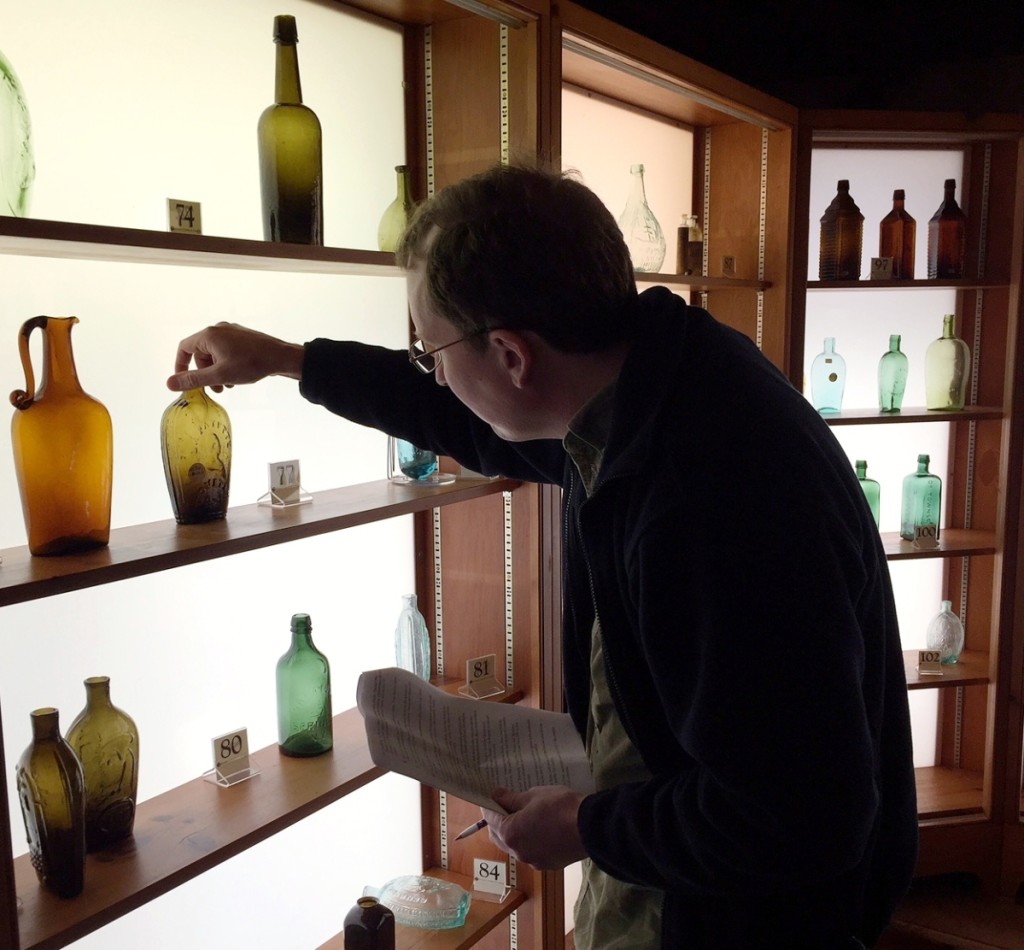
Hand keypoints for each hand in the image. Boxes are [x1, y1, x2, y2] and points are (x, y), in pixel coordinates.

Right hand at [166, 322, 304, 392]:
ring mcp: (232, 333)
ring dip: (217, 372)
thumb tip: (169, 383)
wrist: (281, 357)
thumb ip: (194, 380)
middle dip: (205, 373)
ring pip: (215, 354)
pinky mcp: (243, 338)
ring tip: (228, 386)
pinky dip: (227, 365)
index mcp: (209, 335)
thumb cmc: (251, 364)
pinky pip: (227, 352)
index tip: (183, 380)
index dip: (181, 365)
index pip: (184, 347)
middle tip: (215, 389)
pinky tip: (237, 378)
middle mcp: (219, 330)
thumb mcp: (219, 375)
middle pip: (201, 353)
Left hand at [481, 786, 586, 869]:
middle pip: (498, 836)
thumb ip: (512, 799)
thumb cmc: (560, 807)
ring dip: (514, 833)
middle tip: (507, 805)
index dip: (489, 805)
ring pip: (514, 847)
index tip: (493, 796)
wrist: (591, 828)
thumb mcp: (534, 796)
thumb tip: (497, 796)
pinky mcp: (548, 865)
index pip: (490, 818)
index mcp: (510, 833)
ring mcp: (532, 861)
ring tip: (526, 817)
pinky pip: (531, 853)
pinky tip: (541, 830)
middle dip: (499, 821)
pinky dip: (530, 842)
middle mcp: (517, 852)